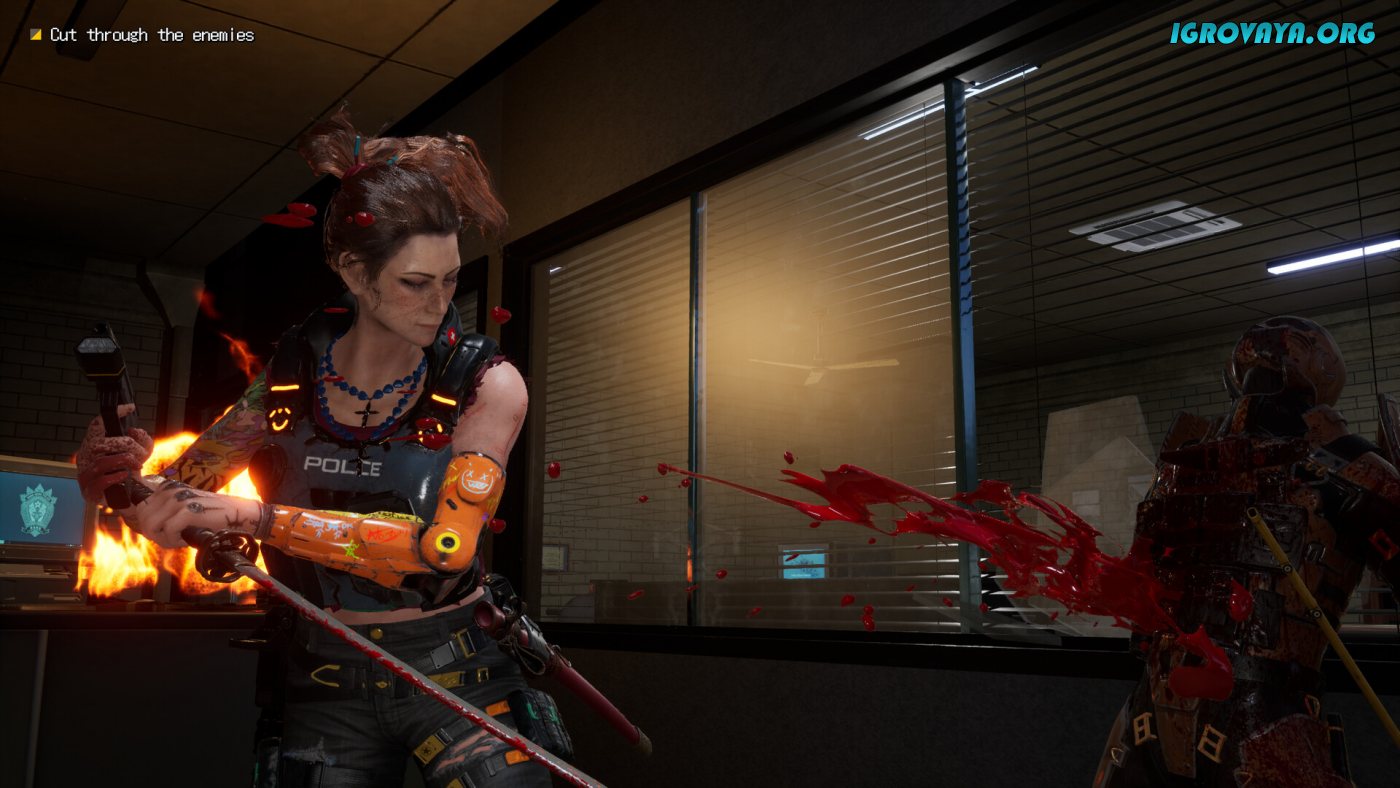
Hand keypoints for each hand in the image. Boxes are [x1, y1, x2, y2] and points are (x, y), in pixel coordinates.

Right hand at [75, 403, 152, 505]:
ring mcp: (85, 475)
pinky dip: (116, 476)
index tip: (130, 408)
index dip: (112, 414)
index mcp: (94, 445)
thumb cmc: (131, 472)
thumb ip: (142, 440)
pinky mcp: (89, 492)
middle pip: (100, 443)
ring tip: (137, 465)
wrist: (131, 498)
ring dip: (124, 461)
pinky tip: (126, 474)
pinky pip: (100, 481)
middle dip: (126, 445)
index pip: (96, 425)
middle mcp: (85, 457)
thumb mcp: (142, 453)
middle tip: (140, 454)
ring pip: (101, 461)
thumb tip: (134, 432)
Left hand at [125, 482, 264, 548]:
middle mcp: (171, 490)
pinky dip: (175, 540)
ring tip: (181, 539)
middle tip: (173, 539)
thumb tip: (147, 527)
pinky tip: (187, 539)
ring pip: (151, 526)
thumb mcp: (185, 508)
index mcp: (168, 487)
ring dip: (164, 538)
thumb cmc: (212, 516)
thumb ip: (166, 512)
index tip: (166, 532)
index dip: (151, 525)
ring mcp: (179, 499)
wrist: (239, 514)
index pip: (141, 509)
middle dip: (155, 534)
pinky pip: (167, 531)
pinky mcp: (187, 510)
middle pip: (143, 518)